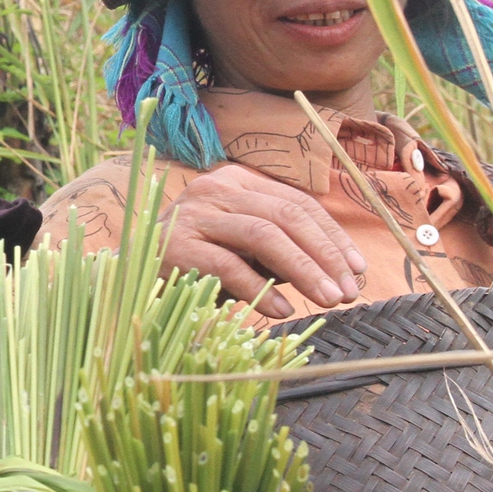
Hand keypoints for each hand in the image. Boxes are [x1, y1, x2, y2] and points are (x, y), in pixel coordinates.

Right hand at [162, 163, 368, 318]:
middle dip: (324, 254)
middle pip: (285, 216)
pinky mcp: (177, 245)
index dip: (333, 236)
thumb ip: (281, 247)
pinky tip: (283, 309)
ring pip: (263, 234)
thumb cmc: (198, 261)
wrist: (133, 272)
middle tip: (348, 291)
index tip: (358, 269)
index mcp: (236, 182)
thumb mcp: (244, 246)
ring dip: (303, 269)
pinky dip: (261, 288)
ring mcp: (194, 215)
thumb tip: (339, 271)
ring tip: (327, 299)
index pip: (296, 203)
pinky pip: (228, 264)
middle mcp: (215, 190)